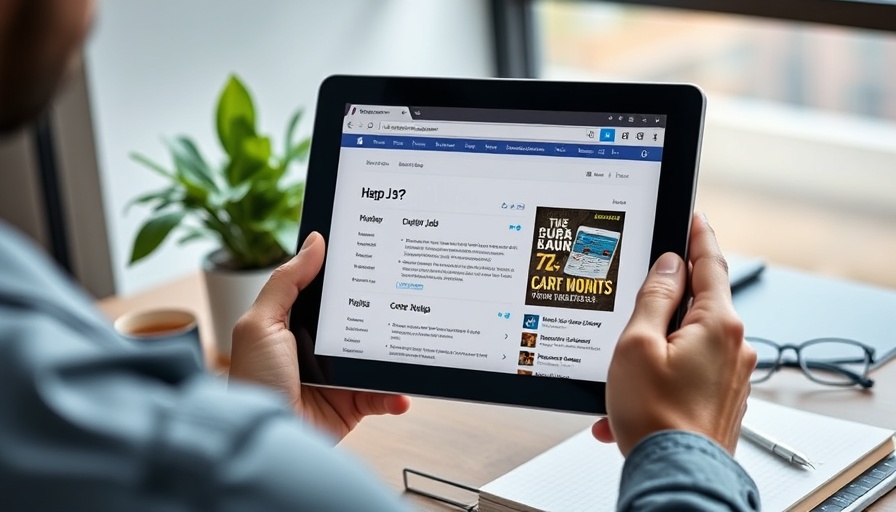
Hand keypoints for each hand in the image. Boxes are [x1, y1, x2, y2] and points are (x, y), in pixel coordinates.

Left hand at [229, 232, 410, 440]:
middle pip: (359, 320)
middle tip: (408, 289)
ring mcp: (337, 377)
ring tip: (416, 341)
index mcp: (294, 324)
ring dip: (396, 352)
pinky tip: (402, 393)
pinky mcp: (352, 405)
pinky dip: (396, 395)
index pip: (327, 291)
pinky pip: (382, 395)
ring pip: (376, 356)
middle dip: (383, 309)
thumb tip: (315, 241)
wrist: (266, 436)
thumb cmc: (254, 380)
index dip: (348, 273)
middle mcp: (318, 348)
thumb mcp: (261, 323)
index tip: (377, 250)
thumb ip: (287, 281)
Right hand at [592, 213, 755, 455]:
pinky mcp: (722, 398)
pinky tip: (630, 404)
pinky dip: (659, 380)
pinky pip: (688, 372)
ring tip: (622, 380)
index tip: (693, 216)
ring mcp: (731, 375)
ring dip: (652, 353)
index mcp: (719, 325)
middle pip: (696, 304)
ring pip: (685, 343)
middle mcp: (734, 347)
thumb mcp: (638, 344)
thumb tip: (669, 264)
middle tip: (632, 312)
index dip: (698, 235)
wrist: (678, 478)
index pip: (710, 263)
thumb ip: (655, 297)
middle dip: (659, 308)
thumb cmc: (656, 418)